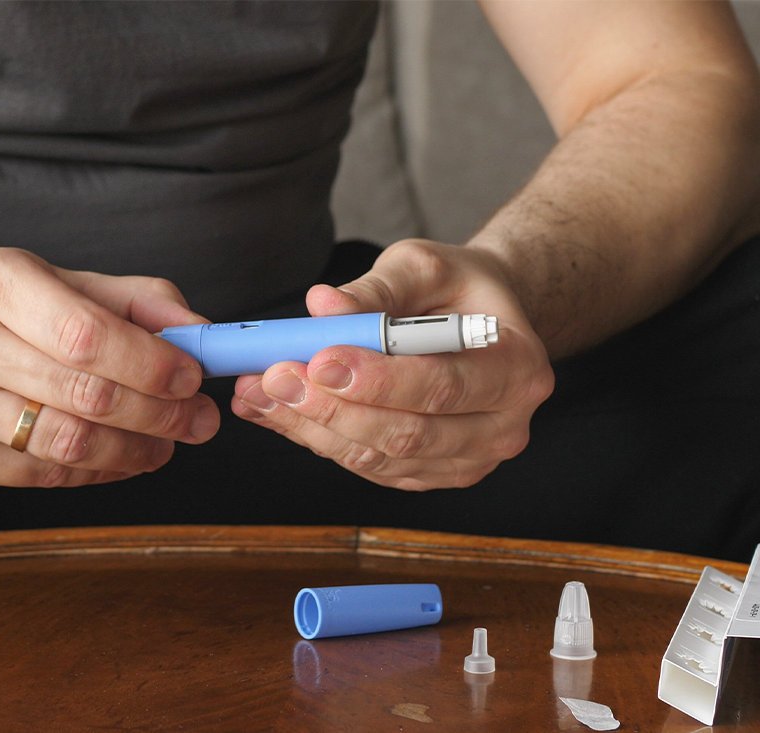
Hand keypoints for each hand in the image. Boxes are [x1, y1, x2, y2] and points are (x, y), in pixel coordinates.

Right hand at [0, 248, 218, 486]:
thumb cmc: (6, 310)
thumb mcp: (68, 283)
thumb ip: (141, 303)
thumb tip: (202, 337)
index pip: (87, 335)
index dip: (150, 364)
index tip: (193, 378)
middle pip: (85, 394)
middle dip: (160, 414)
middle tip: (200, 420)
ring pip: (69, 443)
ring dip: (136, 450)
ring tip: (167, 443)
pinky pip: (46, 474)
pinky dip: (100, 470)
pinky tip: (124, 457)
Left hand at [232, 239, 553, 490]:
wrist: (478, 322)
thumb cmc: (457, 289)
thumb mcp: (424, 267)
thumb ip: (376, 289)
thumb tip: (322, 306)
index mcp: (517, 368)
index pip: (442, 385)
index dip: (377, 379)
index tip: (319, 360)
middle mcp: (502, 426)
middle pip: (409, 433)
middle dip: (332, 408)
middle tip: (275, 376)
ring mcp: (468, 458)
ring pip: (381, 458)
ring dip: (313, 428)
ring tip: (261, 390)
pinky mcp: (431, 472)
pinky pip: (370, 466)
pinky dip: (319, 439)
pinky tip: (278, 410)